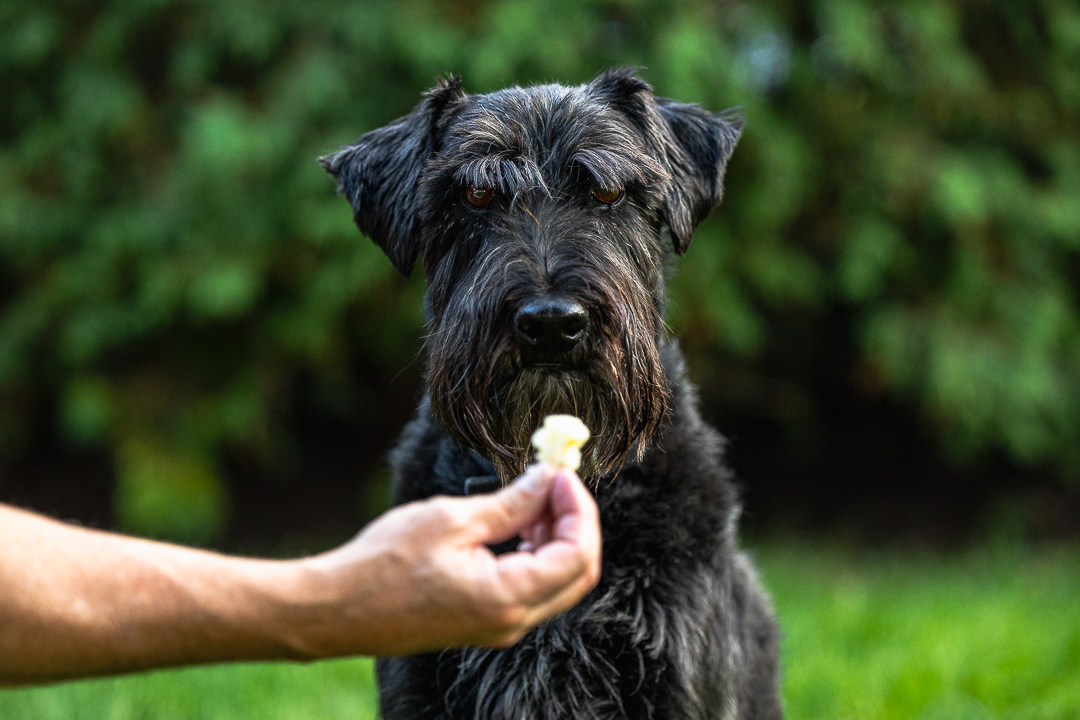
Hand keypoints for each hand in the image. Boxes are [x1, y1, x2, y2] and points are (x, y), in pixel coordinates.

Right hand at [289, 464, 601, 655]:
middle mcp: (512, 621)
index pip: (577, 555)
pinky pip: (531, 589)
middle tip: (553, 481)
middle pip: (577, 573)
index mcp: (508, 597)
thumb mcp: (451, 519)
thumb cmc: (383, 564)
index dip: (578, 508)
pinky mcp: (485, 621)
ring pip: (557, 582)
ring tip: (531, 495)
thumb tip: (547, 479)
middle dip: (575, 521)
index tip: (559, 473)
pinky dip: (535, 554)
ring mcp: (500, 626)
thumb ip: (511, 503)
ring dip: (555, 536)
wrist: (336, 609)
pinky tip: (514, 522)